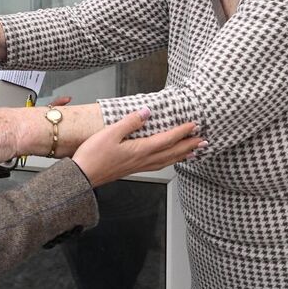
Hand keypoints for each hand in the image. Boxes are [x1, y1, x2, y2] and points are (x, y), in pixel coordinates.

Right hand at [72, 108, 202, 186]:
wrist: (83, 176)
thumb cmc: (93, 156)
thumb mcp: (110, 133)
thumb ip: (130, 122)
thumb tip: (147, 112)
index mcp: (140, 150)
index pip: (167, 139)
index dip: (182, 132)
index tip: (194, 125)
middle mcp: (143, 160)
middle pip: (172, 152)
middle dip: (189, 146)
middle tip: (204, 141)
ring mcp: (138, 166)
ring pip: (167, 161)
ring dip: (182, 155)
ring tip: (193, 152)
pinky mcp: (132, 169)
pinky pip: (158, 165)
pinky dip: (169, 161)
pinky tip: (168, 160)